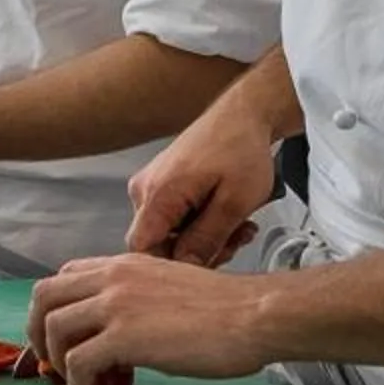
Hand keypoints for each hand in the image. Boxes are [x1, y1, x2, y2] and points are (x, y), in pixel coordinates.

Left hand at [30, 254, 279, 384]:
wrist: (256, 315)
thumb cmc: (227, 310)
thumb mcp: (168, 287)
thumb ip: (136, 299)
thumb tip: (119, 337)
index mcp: (121, 265)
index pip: (64, 278)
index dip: (57, 311)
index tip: (71, 343)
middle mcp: (109, 278)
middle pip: (43, 299)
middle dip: (41, 336)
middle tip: (59, 369)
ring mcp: (114, 305)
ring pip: (54, 330)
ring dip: (63, 366)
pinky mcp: (124, 337)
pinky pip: (78, 363)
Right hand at [124, 105, 276, 266]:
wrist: (242, 117)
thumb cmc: (240, 149)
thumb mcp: (234, 203)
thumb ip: (207, 239)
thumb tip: (187, 267)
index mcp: (158, 193)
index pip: (141, 247)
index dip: (170, 265)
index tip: (204, 264)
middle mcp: (145, 189)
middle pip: (158, 242)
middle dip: (198, 251)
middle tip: (234, 242)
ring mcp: (151, 185)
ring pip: (169, 232)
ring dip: (204, 237)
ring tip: (238, 227)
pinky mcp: (162, 183)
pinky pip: (173, 217)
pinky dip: (200, 223)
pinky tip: (225, 216)